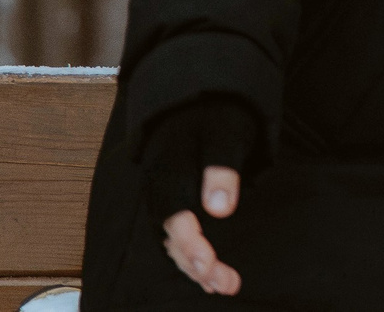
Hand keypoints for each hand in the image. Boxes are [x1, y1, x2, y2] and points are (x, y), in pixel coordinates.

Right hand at [141, 94, 257, 294]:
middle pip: (169, 233)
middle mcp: (158, 186)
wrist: (194, 98)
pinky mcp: (171, 201)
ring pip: (171, 238)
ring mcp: (162, 195)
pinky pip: (176, 233)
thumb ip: (221, 167)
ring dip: (195, 265)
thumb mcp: (225, 130)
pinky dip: (192, 254)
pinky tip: (210, 273)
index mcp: (167, 166)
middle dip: (195, 262)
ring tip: (224, 285)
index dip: (189, 241)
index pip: (173, 211)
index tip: (208, 265)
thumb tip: (220, 211)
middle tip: (224, 284)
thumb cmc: (214, 113)